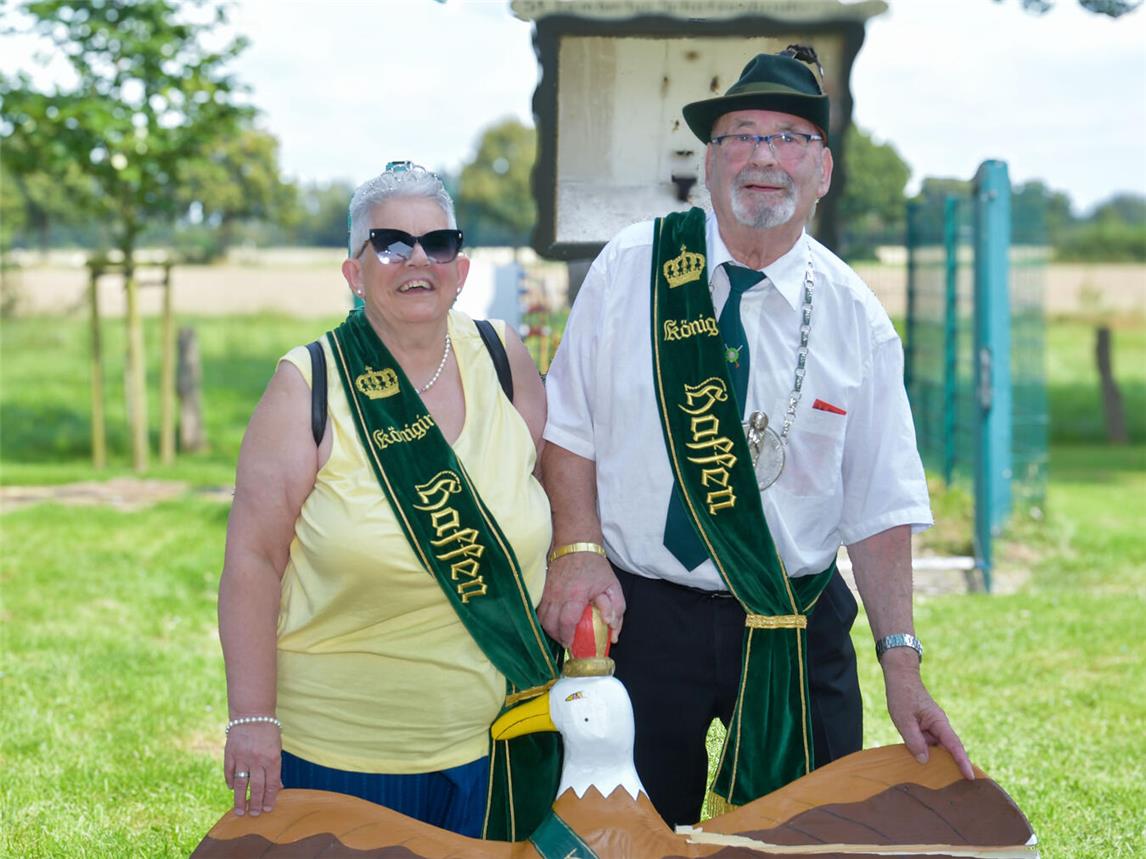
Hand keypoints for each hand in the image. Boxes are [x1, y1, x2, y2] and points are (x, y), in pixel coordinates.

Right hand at [223, 722, 282, 815]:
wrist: (252, 713)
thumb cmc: (268, 731)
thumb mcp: (277, 747)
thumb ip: (275, 767)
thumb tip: (277, 787)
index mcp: (272, 758)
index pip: (272, 784)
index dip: (270, 798)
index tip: (268, 809)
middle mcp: (257, 760)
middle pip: (257, 787)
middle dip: (256, 803)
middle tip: (255, 814)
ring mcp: (242, 758)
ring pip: (241, 784)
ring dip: (240, 799)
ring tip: (240, 811)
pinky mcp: (230, 754)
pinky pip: (229, 772)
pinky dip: (231, 782)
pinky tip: (232, 789)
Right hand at [538, 553, 624, 646]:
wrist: (575, 545)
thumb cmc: (595, 567)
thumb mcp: (612, 586)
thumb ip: (616, 609)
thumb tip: (613, 630)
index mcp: (576, 594)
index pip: (567, 621)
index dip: (566, 636)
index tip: (570, 644)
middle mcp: (558, 594)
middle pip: (550, 623)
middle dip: (556, 636)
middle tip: (565, 642)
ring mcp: (548, 591)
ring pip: (542, 617)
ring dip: (549, 629)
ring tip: (559, 633)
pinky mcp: (542, 589)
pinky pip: (538, 609)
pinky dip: (543, 619)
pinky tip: (551, 621)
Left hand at [882, 651, 974, 779]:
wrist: (900, 677)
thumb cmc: (902, 696)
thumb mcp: (904, 720)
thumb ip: (914, 740)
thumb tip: (924, 760)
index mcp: (939, 722)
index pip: (954, 745)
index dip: (962, 762)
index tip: (971, 776)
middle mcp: (940, 725)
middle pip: (949, 749)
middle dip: (954, 766)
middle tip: (959, 787)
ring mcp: (933, 726)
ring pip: (937, 747)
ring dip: (937, 761)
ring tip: (938, 782)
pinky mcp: (925, 726)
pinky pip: (929, 743)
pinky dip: (927, 753)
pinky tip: (920, 764)